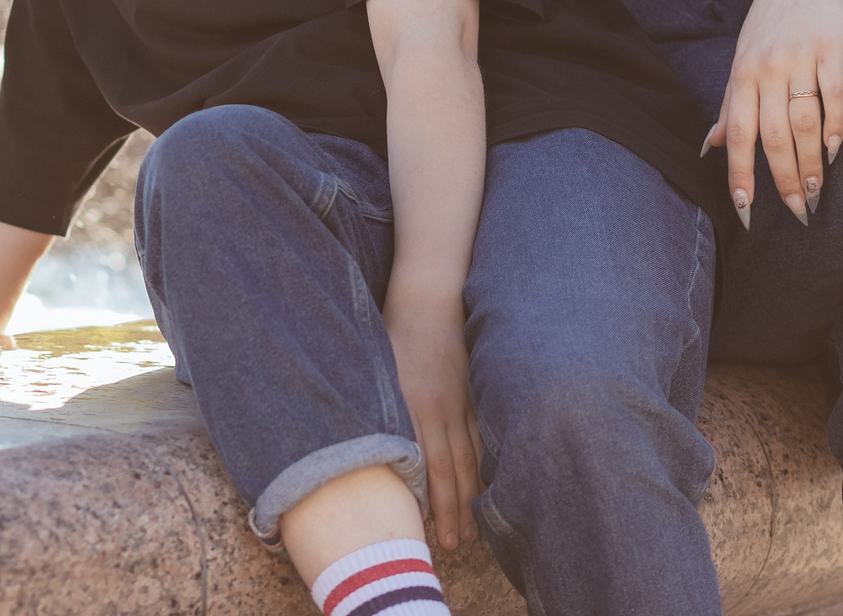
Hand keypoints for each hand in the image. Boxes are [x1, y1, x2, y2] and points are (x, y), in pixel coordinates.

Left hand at [383, 288, 479, 549]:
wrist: (430, 297)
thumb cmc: (394, 329)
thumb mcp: (374, 365)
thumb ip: (373, 406)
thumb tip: (359, 444)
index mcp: (413, 402)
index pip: (423, 460)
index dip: (427, 497)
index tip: (424, 528)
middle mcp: (439, 407)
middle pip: (449, 468)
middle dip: (453, 510)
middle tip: (454, 546)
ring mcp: (459, 402)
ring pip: (468, 457)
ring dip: (469, 496)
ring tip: (472, 530)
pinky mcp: (469, 394)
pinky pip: (477, 437)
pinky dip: (480, 466)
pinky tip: (483, 487)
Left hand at [708, 0, 842, 228]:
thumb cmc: (770, 25)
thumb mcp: (742, 59)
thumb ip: (730, 104)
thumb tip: (713, 145)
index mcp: (742, 74)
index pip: (738, 133)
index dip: (739, 173)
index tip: (744, 208)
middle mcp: (767, 69)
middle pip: (772, 135)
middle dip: (783, 178)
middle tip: (796, 210)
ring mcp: (800, 58)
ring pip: (803, 121)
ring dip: (810, 161)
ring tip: (817, 190)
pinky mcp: (833, 48)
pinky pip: (834, 94)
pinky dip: (835, 125)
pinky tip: (835, 151)